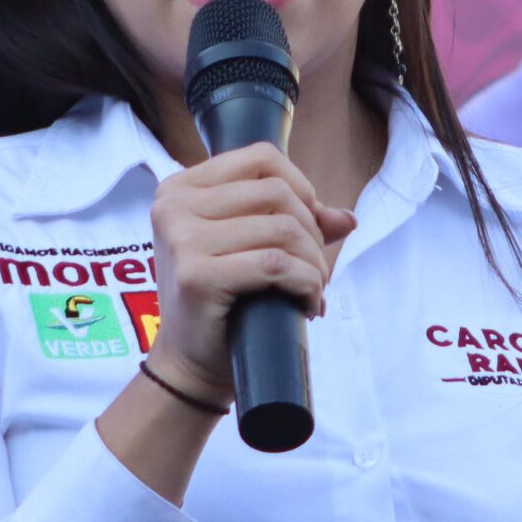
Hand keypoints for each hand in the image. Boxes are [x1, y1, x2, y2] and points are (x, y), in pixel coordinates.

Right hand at [147, 143, 355, 402]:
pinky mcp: (198, 276)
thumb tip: (346, 218)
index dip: (301, 187)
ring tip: (312, 289)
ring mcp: (182, 240)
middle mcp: (174, 206)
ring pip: (283, 229)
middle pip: (277, 193)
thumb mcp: (250, 248)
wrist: (191, 363)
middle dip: (312, 232)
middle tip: (314, 269)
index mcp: (181, 187)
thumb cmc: (222, 301)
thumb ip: (293, 223)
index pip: (261, 158)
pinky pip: (276, 264)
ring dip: (314, 263)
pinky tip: (307, 304)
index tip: (309, 226)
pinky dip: (306, 283)